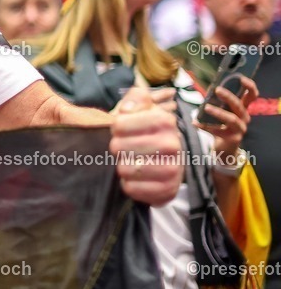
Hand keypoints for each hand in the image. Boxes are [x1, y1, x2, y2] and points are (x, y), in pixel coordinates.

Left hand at [110, 86, 182, 205]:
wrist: (166, 161)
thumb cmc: (145, 132)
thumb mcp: (141, 108)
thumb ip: (135, 98)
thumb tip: (127, 110)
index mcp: (165, 120)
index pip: (119, 124)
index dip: (115, 128)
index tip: (122, 130)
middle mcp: (173, 145)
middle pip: (118, 147)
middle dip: (117, 148)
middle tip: (126, 148)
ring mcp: (173, 170)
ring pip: (124, 169)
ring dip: (123, 166)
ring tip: (132, 162)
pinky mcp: (167, 191)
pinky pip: (131, 188)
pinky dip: (128, 184)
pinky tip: (137, 177)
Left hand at [196, 75, 255, 157]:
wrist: (224, 147)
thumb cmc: (222, 125)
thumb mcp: (222, 112)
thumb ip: (218, 102)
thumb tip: (209, 89)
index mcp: (242, 109)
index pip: (251, 96)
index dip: (249, 86)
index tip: (241, 78)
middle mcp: (244, 118)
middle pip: (239, 106)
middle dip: (229, 97)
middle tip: (217, 89)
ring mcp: (240, 129)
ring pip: (231, 119)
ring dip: (218, 112)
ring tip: (206, 107)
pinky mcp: (232, 138)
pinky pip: (218, 131)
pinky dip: (205, 126)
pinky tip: (195, 122)